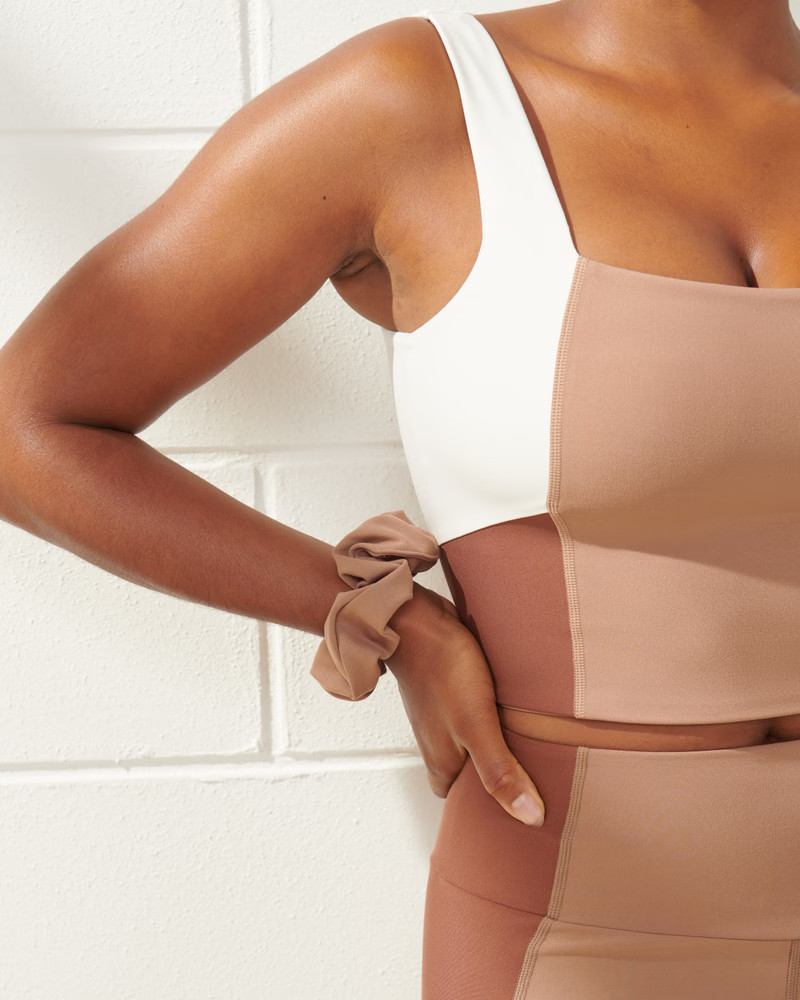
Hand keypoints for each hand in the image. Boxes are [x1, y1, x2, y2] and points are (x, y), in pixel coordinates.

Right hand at [385, 585, 545, 825]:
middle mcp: (442, 745)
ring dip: (505, 744)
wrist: (417, 617)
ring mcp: (446, 718)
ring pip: (481, 744)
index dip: (499, 812)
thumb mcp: (476, 725)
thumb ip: (499, 771)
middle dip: (506, 777)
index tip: (534, 814)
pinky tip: (521, 710)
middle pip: (477, 775)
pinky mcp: (455, 693)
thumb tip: (529, 817)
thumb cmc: (443, 669)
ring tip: (542, 746)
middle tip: (547, 780)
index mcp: (442, 764)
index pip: (470, 806)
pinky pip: (481, 716)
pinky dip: (500, 718)